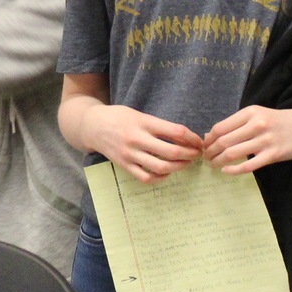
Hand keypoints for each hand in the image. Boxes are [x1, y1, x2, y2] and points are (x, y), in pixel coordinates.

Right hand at [79, 103, 203, 182]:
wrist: (92, 126)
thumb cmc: (119, 117)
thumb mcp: (139, 114)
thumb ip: (158, 125)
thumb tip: (184, 137)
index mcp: (144, 122)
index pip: (176, 132)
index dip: (192, 138)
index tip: (199, 141)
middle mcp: (137, 139)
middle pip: (171, 152)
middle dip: (190, 155)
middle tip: (197, 154)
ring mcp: (130, 154)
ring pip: (161, 167)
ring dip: (179, 167)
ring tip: (185, 164)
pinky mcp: (124, 165)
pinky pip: (146, 177)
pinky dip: (160, 177)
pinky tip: (166, 172)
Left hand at [202, 106, 291, 173]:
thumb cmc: (276, 121)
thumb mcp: (256, 115)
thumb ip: (236, 124)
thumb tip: (210, 136)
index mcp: (249, 113)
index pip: (220, 128)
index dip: (209, 139)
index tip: (205, 146)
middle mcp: (256, 125)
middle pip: (224, 141)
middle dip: (210, 152)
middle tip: (206, 158)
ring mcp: (265, 141)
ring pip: (233, 154)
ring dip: (218, 161)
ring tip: (214, 165)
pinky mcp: (273, 155)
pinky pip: (248, 166)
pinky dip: (233, 170)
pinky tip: (226, 171)